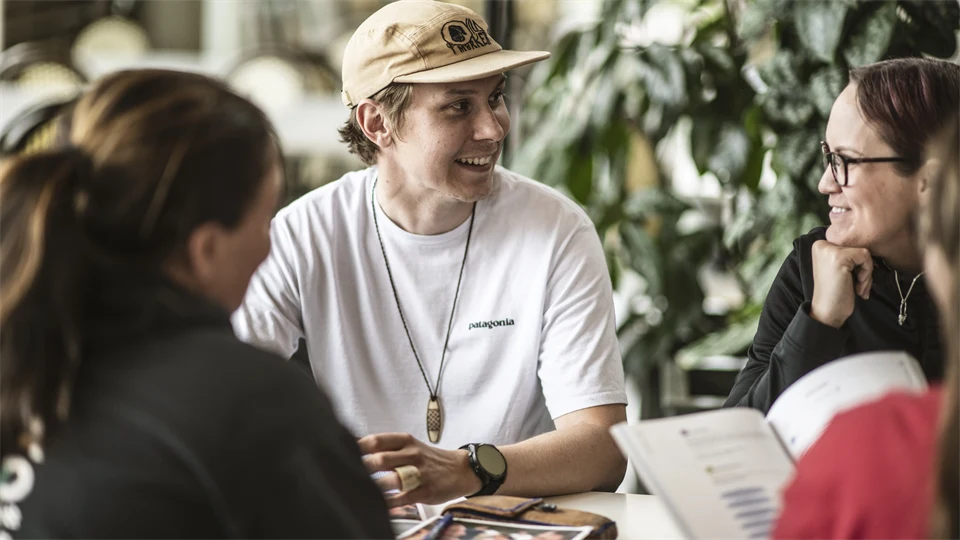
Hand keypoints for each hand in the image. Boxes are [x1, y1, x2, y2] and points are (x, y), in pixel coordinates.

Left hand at [358, 432, 481, 506]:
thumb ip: (386, 447)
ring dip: (374, 485)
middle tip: (348, 472)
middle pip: (381, 459)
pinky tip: (378, 503)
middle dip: (362, 467)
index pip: (377, 440)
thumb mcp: (411, 445)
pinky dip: (388, 502)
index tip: (343, 452)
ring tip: (361, 488)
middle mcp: (412, 454)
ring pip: (392, 478)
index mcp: (406, 441)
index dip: (357, 447)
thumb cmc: (431, 458)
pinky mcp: (424, 491)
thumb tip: (357, 447)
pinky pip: (402, 498)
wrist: (462, 469)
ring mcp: (419, 473)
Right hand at [810, 240, 873, 327]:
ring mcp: (830, 250)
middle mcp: (822, 244)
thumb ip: (848, 254)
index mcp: (820, 245)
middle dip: (863, 268)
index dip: (857, 263)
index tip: (853, 279)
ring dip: (867, 273)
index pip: (851, 245)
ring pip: (864, 252)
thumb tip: (872, 241)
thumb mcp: (839, 268)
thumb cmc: (836, 293)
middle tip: (858, 286)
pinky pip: (866, 258)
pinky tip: (858, 287)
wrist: (827, 312)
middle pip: (858, 247)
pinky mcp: (840, 258)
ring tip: (858, 288)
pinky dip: (867, 274)